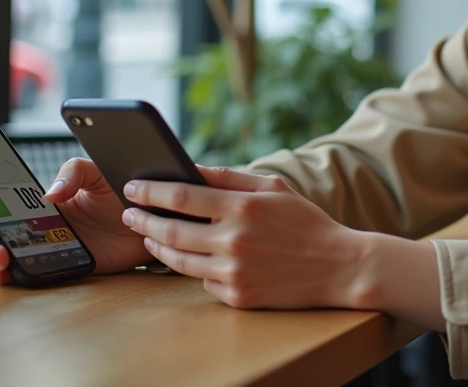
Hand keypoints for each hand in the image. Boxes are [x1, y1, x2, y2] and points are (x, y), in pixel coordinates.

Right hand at [0, 157, 150, 283]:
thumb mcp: (96, 171)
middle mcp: (25, 225)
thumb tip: (48, 195)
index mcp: (29, 198)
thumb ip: (71, 173)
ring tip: (1, 253)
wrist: (147, 221)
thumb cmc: (119, 192)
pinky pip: (20, 278)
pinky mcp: (52, 268)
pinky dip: (8, 278)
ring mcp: (36, 249)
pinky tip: (10, 272)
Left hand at [121, 167, 366, 309]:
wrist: (338, 266)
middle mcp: (234, 241)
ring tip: (148, 235)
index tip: (132, 186)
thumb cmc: (305, 222)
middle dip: (142, 219)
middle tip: (129, 212)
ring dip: (157, 245)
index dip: (150, 191)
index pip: (180, 197)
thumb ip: (231, 177)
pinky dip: (195, 268)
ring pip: (178, 260)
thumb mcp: (274, 188)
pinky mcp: (238, 297)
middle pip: (170, 230)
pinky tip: (189, 258)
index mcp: (243, 208)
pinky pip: (203, 281)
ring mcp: (234, 272)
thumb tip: (192, 170)